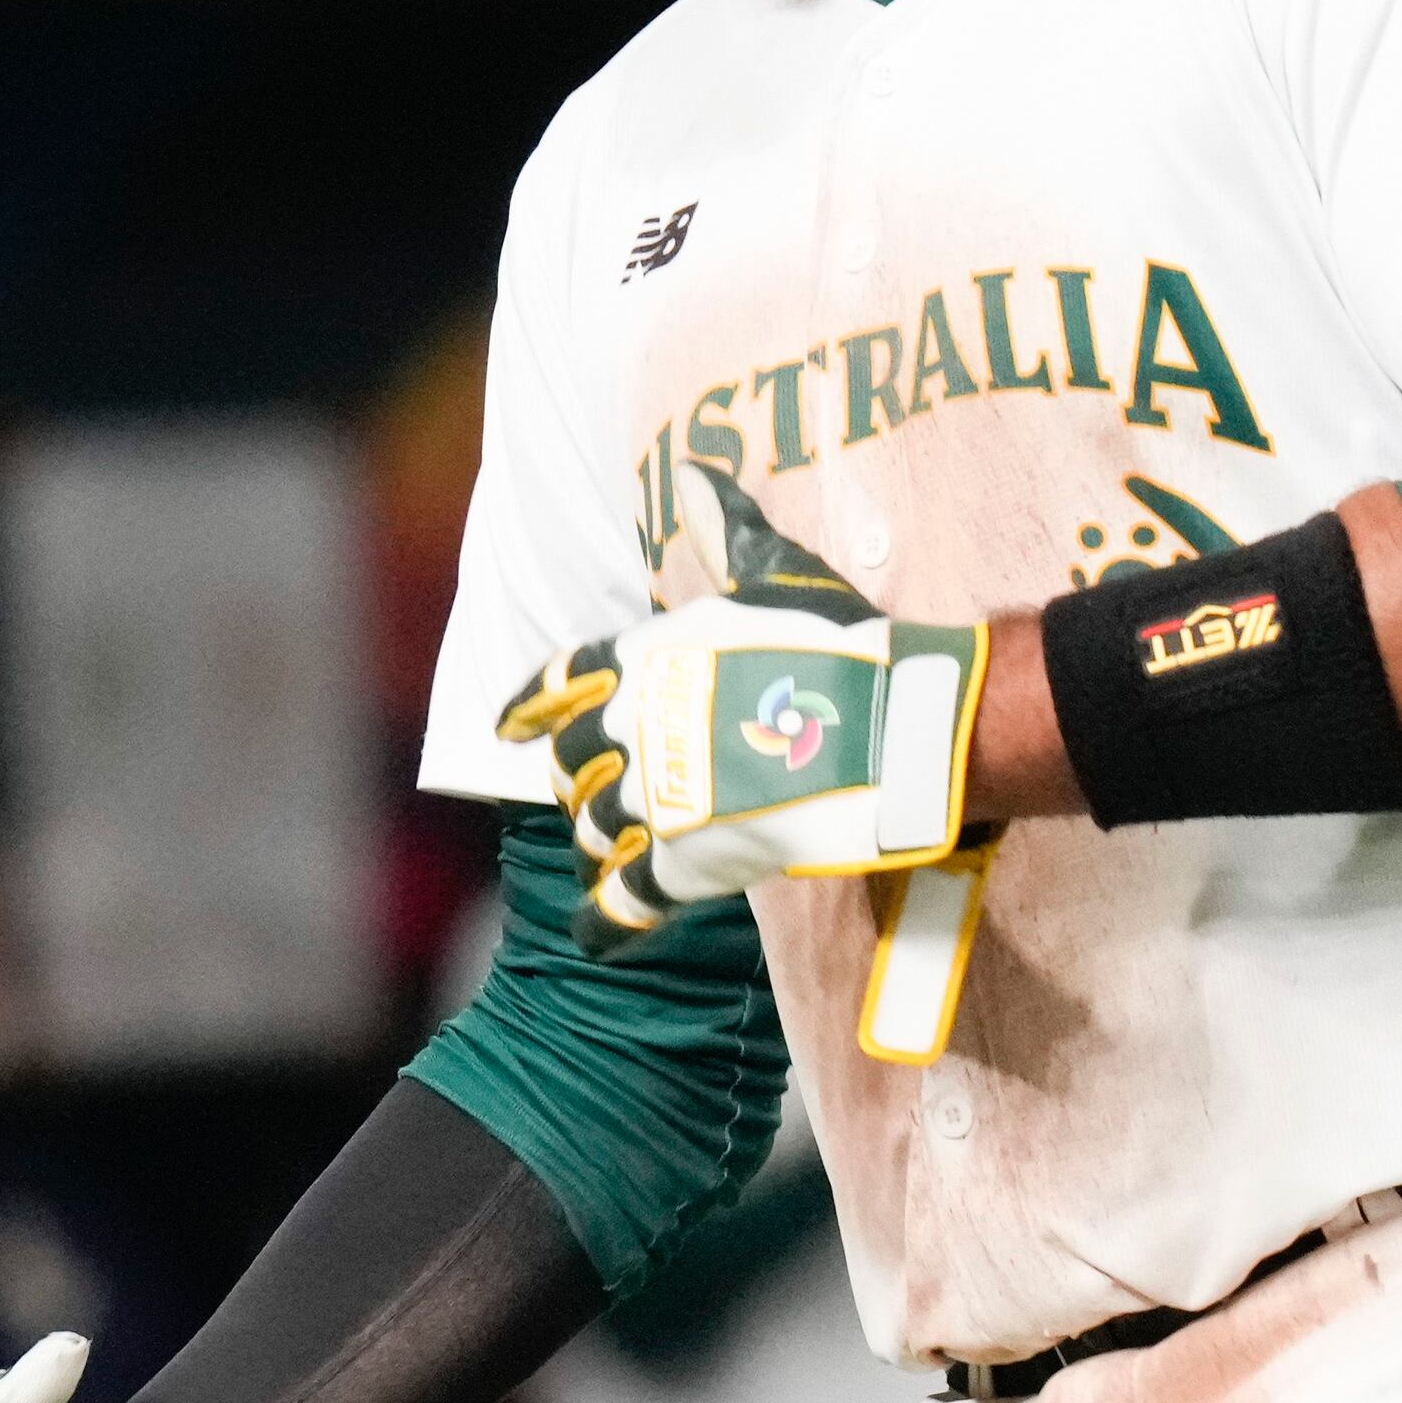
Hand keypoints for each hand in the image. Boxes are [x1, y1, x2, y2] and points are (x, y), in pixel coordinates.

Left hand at [499, 471, 981, 946]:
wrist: (891, 728)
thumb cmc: (842, 646)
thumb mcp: (777, 575)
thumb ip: (726, 531)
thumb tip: (696, 473)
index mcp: (643, 661)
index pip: (558, 685)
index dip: (529, 708)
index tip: (509, 725)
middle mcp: (632, 730)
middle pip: (571, 765)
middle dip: (580, 778)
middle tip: (601, 790)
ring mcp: (653, 800)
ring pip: (593, 831)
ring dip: (602, 839)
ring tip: (622, 848)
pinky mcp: (684, 863)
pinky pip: (622, 901)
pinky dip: (606, 920)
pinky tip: (601, 929)